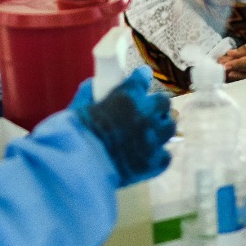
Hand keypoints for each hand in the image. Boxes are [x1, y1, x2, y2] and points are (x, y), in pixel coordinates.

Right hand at [72, 67, 174, 186]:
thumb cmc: (75, 134)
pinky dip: (158, 154)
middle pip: (163, 102)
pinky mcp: (155, 162)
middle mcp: (145, 114)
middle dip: (156, 104)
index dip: (141, 77)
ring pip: (170, 126)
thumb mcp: (79, 107)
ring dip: (161, 127)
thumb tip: (93, 84)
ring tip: (151, 133)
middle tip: (147, 110)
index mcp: (127, 96)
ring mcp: (153, 139)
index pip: (142, 77)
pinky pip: (166, 155)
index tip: (141, 77)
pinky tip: (147, 156)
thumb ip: (89, 93)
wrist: (80, 167)